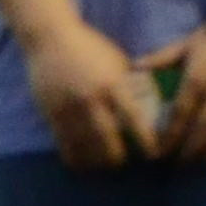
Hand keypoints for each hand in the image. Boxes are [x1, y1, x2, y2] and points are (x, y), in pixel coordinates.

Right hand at [26, 14, 153, 171]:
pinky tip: (83, 165)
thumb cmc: (91, 48)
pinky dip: (75, 158)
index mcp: (112, 83)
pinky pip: (64, 144)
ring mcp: (69, 108)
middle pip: (108, 139)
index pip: (134, 118)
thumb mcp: (117, 62)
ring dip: (97, 162)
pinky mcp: (51, 114)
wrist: (50, 39)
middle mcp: (91, 98)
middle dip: (119, 157)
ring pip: (85, 146)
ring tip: (106, 167)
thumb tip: (151, 105)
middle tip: (126, 164)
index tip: (154, 154)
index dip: (145, 139)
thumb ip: (130, 84)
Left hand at [155, 24, 205, 161]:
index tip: (161, 151)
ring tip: (194, 164)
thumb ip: (159, 59)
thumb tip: (134, 67)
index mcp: (195, 80)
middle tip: (175, 165)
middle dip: (188, 149)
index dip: (172, 135)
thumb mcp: (180, 47)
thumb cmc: (204, 40)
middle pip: (200, 128)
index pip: (182, 115)